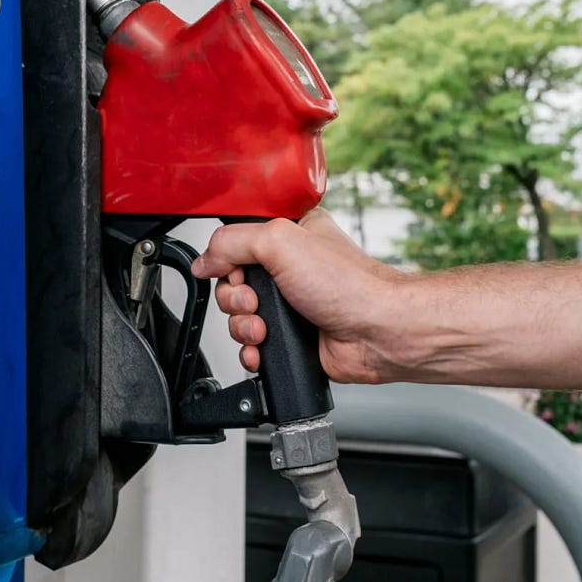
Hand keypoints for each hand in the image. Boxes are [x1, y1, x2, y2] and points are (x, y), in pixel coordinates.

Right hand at [191, 208, 403, 383]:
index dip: (228, 256)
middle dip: (234, 297)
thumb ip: (232, 243)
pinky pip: (251, 343)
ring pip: (238, 315)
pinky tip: (264, 347)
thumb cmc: (350, 284)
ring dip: (242, 325)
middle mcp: (289, 266)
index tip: (234, 267)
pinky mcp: (289, 334)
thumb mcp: (280, 241)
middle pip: (230, 280)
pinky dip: (251, 349)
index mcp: (290, 232)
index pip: (237, 238)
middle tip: (255, 301)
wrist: (377, 333)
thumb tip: (204, 260)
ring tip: (264, 327)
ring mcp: (289, 302)